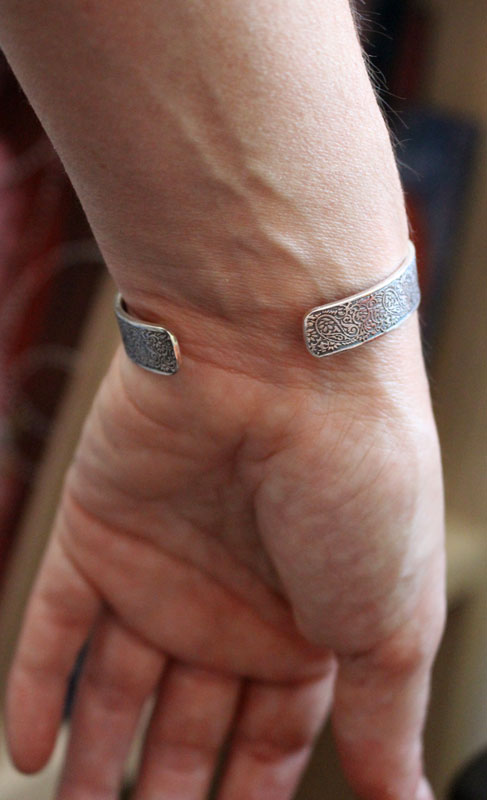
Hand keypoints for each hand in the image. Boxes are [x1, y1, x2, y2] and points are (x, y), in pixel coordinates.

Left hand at [6, 316, 444, 799]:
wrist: (282, 357)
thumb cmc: (359, 476)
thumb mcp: (395, 617)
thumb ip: (387, 713)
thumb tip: (407, 791)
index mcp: (309, 616)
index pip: (275, 727)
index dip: (252, 787)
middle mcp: (233, 594)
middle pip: (192, 714)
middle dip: (172, 786)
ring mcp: (162, 565)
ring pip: (117, 681)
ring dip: (96, 753)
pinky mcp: (97, 531)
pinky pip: (56, 623)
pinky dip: (35, 687)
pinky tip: (30, 751)